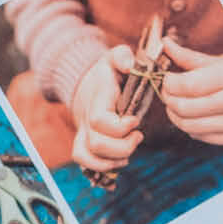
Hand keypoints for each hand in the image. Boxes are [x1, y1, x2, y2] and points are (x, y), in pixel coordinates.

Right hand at [67, 47, 142, 172]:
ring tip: (131, 147)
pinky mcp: (84, 143)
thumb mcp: (113, 57)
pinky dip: (103, 167)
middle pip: (96, 144)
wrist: (86, 84)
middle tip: (138, 136)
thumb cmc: (106, 73)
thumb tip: (129, 65)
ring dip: (114, 160)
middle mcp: (86, 120)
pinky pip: (85, 162)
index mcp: (97, 101)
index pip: (100, 121)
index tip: (135, 119)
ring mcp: (84, 133)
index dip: (120, 126)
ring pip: (89, 157)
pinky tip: (120, 160)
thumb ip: (122, 56)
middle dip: (122, 146)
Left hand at [159, 40, 222, 143]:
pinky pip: (200, 136)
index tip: (166, 80)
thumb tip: (164, 44)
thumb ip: (189, 57)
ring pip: (190, 126)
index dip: (170, 84)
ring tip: (174, 106)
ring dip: (174, 116)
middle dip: (169, 100)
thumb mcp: (219, 62)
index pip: (190, 85)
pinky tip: (190, 117)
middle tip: (166, 94)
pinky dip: (189, 127)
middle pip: (186, 108)